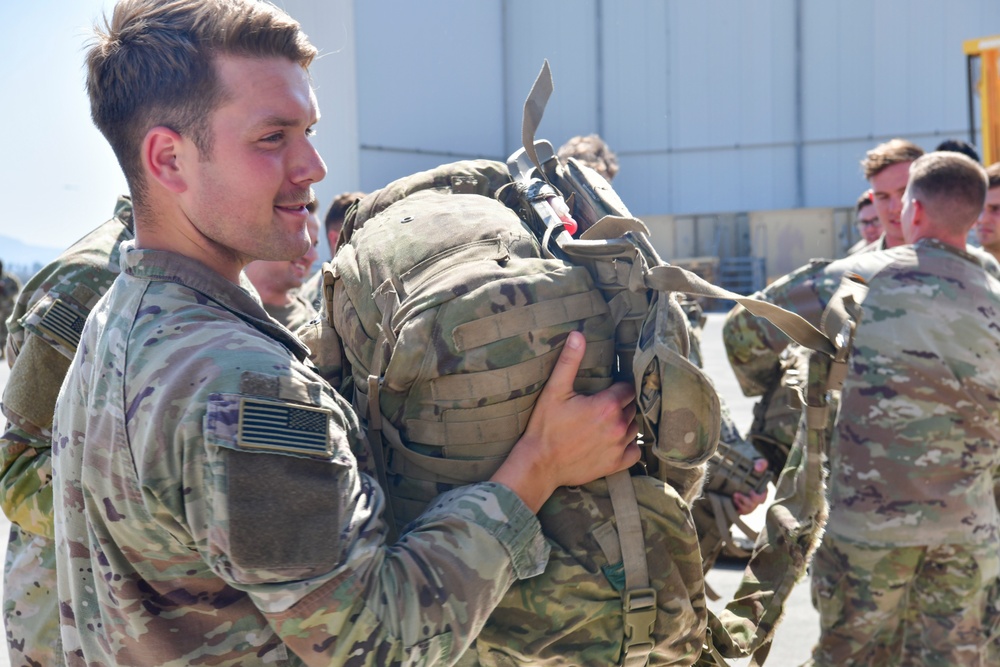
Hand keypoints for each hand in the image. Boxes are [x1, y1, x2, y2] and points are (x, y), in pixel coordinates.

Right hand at [491, 331, 639, 511]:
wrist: (539, 464)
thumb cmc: (545, 426)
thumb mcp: (554, 390)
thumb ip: (569, 361)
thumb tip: (578, 334)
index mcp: (607, 406)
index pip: (628, 388)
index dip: (620, 386)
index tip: (609, 387)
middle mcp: (618, 426)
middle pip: (632, 407)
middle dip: (622, 403)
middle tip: (605, 404)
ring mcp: (618, 447)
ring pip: (634, 428)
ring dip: (625, 423)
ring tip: (608, 421)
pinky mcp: (616, 464)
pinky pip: (635, 452)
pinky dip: (629, 445)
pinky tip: (615, 440)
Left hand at [732, 458, 768, 514]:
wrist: (740, 471)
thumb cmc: (752, 468)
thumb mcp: (758, 464)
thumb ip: (761, 463)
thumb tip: (758, 468)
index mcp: (762, 491)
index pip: (763, 497)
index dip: (758, 497)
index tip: (751, 491)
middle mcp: (757, 499)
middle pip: (753, 505)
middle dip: (745, 501)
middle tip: (736, 494)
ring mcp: (749, 504)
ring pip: (747, 509)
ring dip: (739, 504)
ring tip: (733, 496)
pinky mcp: (742, 506)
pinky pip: (740, 511)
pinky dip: (736, 508)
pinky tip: (731, 501)